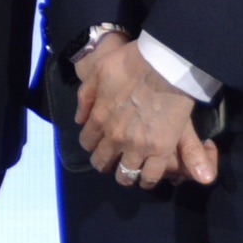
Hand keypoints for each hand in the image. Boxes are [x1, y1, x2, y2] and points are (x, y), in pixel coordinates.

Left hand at [77, 33, 217, 188]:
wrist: (163, 65)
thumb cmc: (131, 63)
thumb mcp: (98, 72)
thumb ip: (85, 97)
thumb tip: (79, 120)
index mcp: (99, 118)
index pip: (87, 142)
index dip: (91, 143)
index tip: (97, 141)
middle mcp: (115, 137)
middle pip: (102, 162)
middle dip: (103, 161)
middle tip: (111, 158)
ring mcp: (138, 146)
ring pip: (124, 174)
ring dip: (123, 174)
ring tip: (129, 170)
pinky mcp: (161, 150)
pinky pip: (150, 176)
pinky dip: (146, 180)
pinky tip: (147, 176)